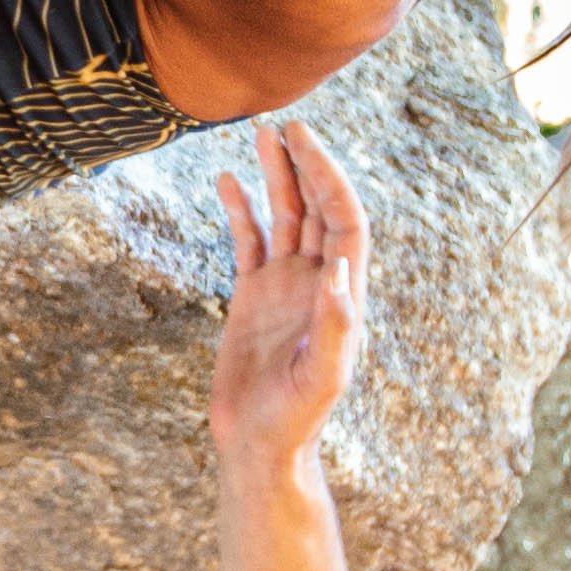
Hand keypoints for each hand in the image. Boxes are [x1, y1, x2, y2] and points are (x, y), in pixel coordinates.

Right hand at [206, 121, 364, 480]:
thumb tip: (337, 269)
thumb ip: (334, 326)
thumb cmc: (296, 419)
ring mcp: (284, 287)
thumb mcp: (322, 377)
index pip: (343, 221)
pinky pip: (248, 242)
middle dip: (306, 165)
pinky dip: (241, 210)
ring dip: (277, 177)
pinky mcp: (252, 297)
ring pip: (284, 217)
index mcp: (342, 294)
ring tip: (262, 134)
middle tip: (287, 124)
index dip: (329, 180)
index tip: (306, 145)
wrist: (260, 445)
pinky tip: (228, 180)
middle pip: (317, 208)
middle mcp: (317, 282)